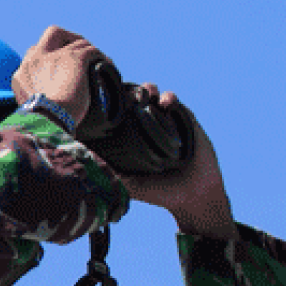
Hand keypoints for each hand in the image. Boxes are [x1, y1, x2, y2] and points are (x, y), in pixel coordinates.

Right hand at [12, 26, 102, 125]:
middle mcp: (36, 60)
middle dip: (68, 39)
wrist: (49, 120)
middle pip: (53, 34)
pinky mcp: (75, 59)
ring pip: (78, 42)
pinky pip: (92, 50)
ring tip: (100, 64)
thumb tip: (49, 104)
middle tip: (80, 54)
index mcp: (21, 75)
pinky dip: (101, 57)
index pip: (33, 54)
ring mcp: (56, 56)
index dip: (49, 58)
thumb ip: (36, 101)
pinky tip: (108, 66)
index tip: (60, 70)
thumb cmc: (42, 124)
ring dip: (89, 51)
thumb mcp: (31, 112)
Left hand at [116, 85, 237, 239]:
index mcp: (130, 138)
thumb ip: (114, 177)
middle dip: (128, 92)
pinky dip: (169, 98)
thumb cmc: (160, 192)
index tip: (104, 101)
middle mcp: (145, 126)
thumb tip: (90, 167)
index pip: (116, 115)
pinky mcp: (184, 119)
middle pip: (132, 100)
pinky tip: (166, 103)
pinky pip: (174, 102)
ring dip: (147, 90)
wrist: (195, 195)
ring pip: (152, 96)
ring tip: (146, 94)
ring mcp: (165, 121)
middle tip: (126, 95)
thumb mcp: (132, 186)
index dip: (110, 105)